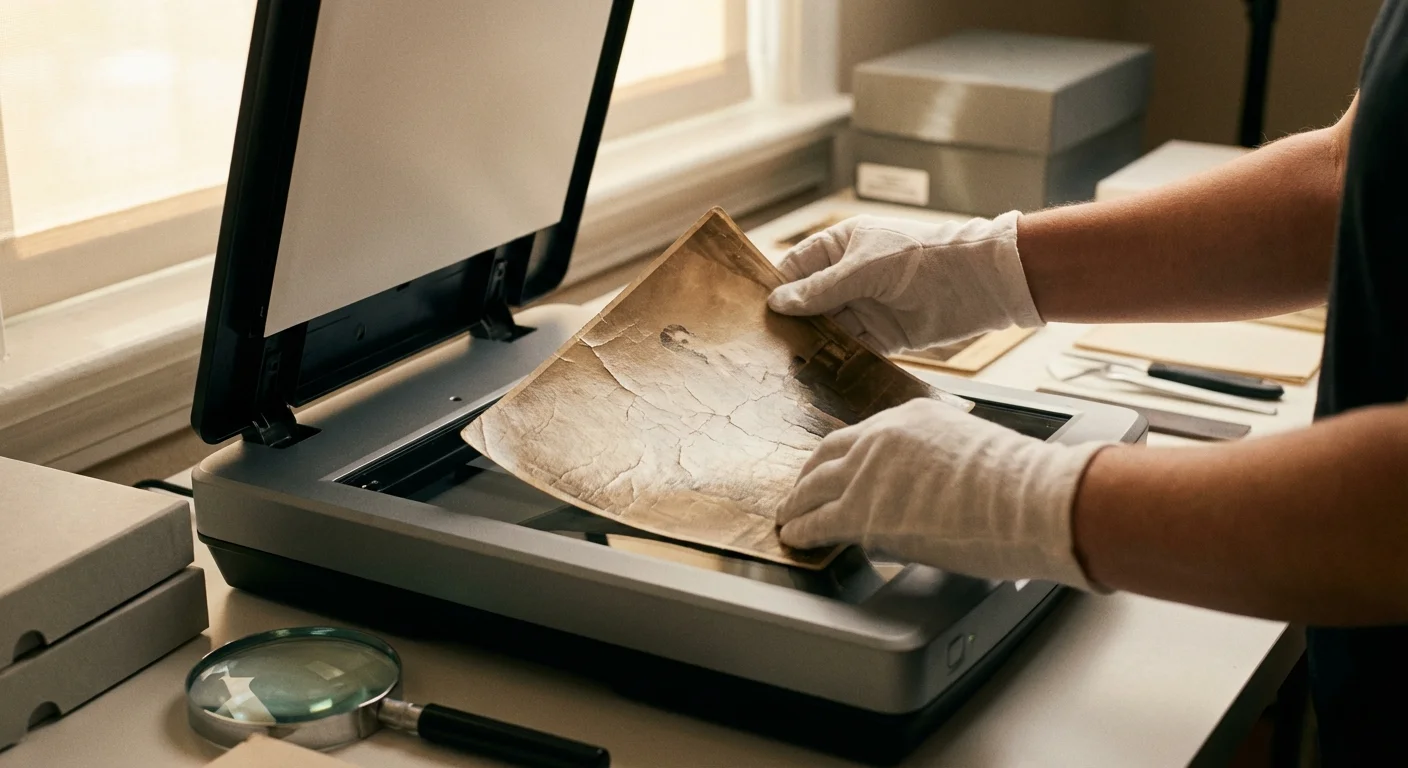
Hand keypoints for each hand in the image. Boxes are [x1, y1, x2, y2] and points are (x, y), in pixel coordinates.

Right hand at [767, 212, 1043, 354]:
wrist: (976, 282)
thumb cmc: (920, 257)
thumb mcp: (863, 268)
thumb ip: (821, 289)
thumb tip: (778, 302)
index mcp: (839, 248)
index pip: (795, 269)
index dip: (776, 288)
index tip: (752, 311)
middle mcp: (847, 278)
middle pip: (807, 303)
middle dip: (790, 322)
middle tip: (761, 345)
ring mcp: (864, 308)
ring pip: (826, 329)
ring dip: (811, 344)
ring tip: (784, 363)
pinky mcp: (881, 336)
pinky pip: (850, 349)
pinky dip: (836, 360)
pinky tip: (817, 372)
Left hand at [776, 398, 1108, 589]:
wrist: (1032, 500)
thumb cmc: (1021, 486)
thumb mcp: (972, 453)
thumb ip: (938, 466)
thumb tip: (925, 497)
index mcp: (913, 417)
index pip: (863, 436)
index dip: (843, 457)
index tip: (834, 467)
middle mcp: (883, 437)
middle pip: (828, 455)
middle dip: (809, 475)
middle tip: (800, 490)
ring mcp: (869, 473)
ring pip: (814, 487)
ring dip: (797, 504)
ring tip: (789, 517)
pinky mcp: (864, 512)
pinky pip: (819, 522)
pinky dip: (803, 531)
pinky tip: (795, 537)